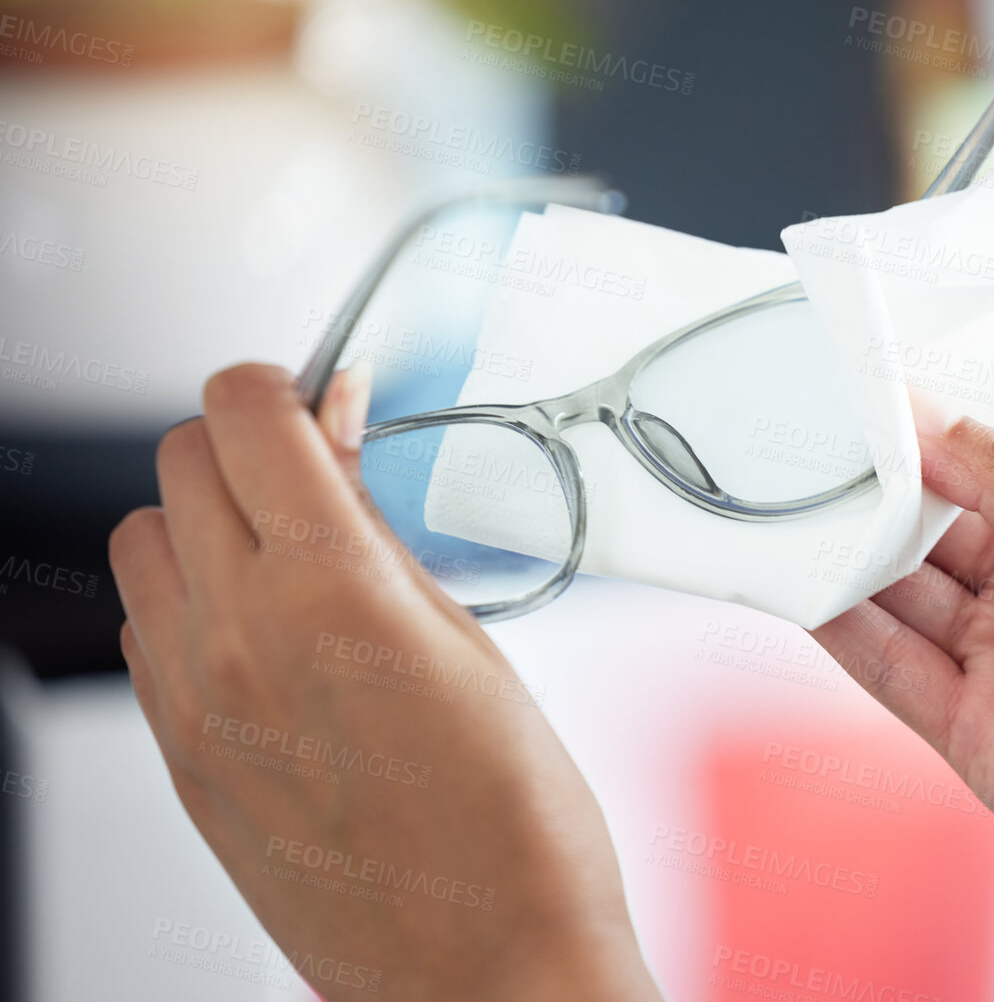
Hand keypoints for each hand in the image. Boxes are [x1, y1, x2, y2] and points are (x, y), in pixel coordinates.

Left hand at [109, 364, 660, 1001]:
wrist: (485, 969)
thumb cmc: (516, 827)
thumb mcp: (472, 640)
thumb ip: (380, 528)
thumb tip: (334, 443)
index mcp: (329, 591)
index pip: (241, 408)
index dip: (286, 386)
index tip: (325, 405)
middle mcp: (235, 638)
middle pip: (179, 457)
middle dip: (248, 446)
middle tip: (319, 480)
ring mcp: (191, 704)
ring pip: (141, 539)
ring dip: (204, 522)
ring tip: (287, 562)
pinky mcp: (177, 760)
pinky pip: (143, 631)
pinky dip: (189, 604)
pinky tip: (266, 639)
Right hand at [810, 417, 993, 990]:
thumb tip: (938, 418)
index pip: (991, 463)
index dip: (927, 431)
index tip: (858, 395)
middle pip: (938, 528)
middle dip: (872, 489)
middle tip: (801, 447)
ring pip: (907, 599)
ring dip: (847, 557)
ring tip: (781, 508)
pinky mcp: (987, 742)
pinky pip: (901, 677)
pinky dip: (849, 635)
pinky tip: (808, 590)